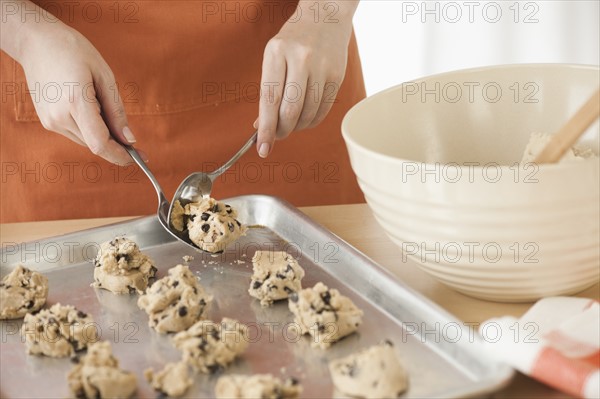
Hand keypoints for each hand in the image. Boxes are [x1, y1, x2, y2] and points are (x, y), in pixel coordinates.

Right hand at [10, 5, 135, 164]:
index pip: (100, 143)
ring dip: (103, 136)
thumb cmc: (73, 51)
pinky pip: (77, 134)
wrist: (36, 42)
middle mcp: (59, 116)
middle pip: (96, 145)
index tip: (140, 158)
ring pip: (87, 142)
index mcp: (76, 102)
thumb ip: (117, 111)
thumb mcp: (104, 76)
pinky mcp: (47, 121)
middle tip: (132, 139)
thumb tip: (129, 139)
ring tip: (101, 106)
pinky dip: (90, 129)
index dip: (121, 155)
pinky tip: (89, 107)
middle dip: (117, 145)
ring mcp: (50, 121)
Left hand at [256, 1, 357, 157]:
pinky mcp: (337, 75)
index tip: (262, 149)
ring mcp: (321, 66)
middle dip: (282, 131)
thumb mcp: (273, 57)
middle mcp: (300, 58)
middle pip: (290, 110)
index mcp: (277, 52)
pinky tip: (306, 117)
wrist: (324, 16)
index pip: (269, 98)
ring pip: (308, 113)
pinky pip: (323, 110)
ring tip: (292, 124)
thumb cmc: (292, 41)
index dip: (265, 128)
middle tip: (277, 135)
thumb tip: (259, 126)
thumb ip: (267, 91)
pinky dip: (312, 121)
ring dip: (297, 127)